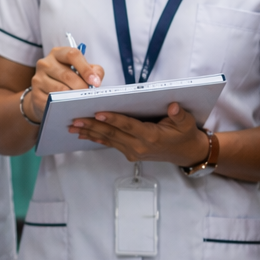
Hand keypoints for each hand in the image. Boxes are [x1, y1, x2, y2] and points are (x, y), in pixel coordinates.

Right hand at [26, 46, 105, 122]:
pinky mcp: (35, 94)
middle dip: (82, 87)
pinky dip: (62, 106)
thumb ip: (94, 71)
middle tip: (90, 96)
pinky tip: (69, 108)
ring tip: (82, 102)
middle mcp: (45, 63)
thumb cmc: (68, 80)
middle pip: (66, 75)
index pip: (72, 55)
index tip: (96, 82)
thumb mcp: (81, 71)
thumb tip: (97, 80)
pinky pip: (51, 101)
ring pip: (59, 90)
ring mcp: (38, 78)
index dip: (85, 69)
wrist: (46, 94)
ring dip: (73, 98)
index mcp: (58, 53)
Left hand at [71, 102, 210, 165]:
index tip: (98, 113)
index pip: (128, 126)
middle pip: (112, 134)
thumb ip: (179, 115)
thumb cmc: (185, 134)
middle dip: (92, 126)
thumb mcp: (187, 123)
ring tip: (73, 126)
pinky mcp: (130, 153)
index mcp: (151, 136)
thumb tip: (173, 106)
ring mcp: (133, 151)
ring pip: (107, 140)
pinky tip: (83, 134)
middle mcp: (139, 146)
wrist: (186, 153)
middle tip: (75, 119)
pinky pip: (110, 144)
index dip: (113, 119)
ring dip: (89, 132)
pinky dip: (96, 138)